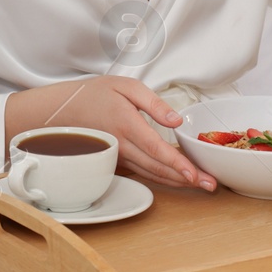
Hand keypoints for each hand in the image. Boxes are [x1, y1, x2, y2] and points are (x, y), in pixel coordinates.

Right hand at [8, 75, 215, 190]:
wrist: (60, 111)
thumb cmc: (95, 94)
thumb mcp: (126, 86)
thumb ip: (153, 103)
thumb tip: (176, 120)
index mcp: (126, 125)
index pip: (156, 149)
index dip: (176, 163)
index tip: (194, 174)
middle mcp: (122, 146)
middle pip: (158, 167)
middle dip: (185, 178)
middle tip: (211, 185)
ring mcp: (118, 158)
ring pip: (151, 174)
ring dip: (177, 182)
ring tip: (200, 185)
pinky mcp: (115, 163)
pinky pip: (142, 173)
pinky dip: (162, 178)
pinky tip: (179, 180)